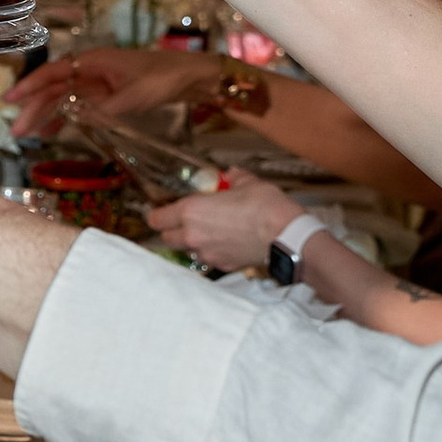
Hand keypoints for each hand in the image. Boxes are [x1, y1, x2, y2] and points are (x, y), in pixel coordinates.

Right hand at [11, 40, 227, 134]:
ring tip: (27, 134)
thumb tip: (78, 118)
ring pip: (62, 97)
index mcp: (92, 62)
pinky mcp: (105, 93)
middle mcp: (89, 69)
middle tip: (17, 131)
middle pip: (53, 88)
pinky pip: (77, 104)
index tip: (10, 99)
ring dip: (45, 114)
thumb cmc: (161, 79)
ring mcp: (96, 81)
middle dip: (33, 108)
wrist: (188, 77)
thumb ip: (103, 109)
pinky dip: (64, 117)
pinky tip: (53, 131)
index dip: (29, 86)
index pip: (52, 73)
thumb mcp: (132, 97)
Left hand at [147, 173, 300, 276]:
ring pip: (188, 250)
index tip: (161, 211)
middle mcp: (193, 236)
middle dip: (172, 230)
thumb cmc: (264, 206)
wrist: (285, 235)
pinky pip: (209, 259)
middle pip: (167, 238)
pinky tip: (227, 242)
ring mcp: (207, 254)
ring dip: (193, 242)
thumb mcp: (246, 181)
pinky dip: (213, 252)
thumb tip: (230, 175)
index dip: (157, 214)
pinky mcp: (222, 265)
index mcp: (191, 212)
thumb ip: (232, 178)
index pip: (157, 218)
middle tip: (184, 220)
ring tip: (210, 231)